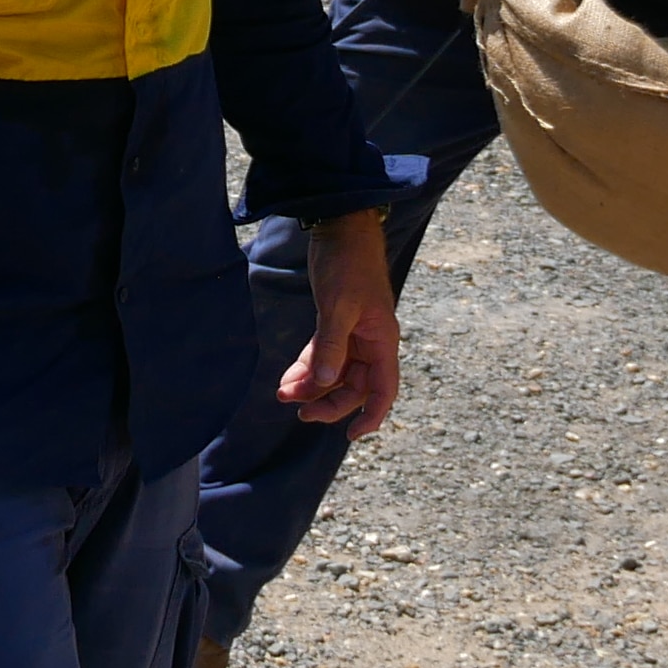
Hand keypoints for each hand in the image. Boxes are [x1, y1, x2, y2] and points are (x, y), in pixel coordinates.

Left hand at [279, 209, 402, 432]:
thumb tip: (326, 383)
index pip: (383, 389)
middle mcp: (371, 342)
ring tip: (283, 394)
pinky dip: (308, 368)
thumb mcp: (337, 306)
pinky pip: (324, 357)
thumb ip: (331, 345)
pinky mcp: (337, 325)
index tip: (351, 436)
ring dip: (313, 386)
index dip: (372, 415)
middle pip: (355, 387)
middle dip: (328, 401)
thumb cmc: (347, 264)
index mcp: (381, 340)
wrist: (340, 231)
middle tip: (298, 410)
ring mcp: (354, 335)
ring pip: (336, 374)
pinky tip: (288, 379)